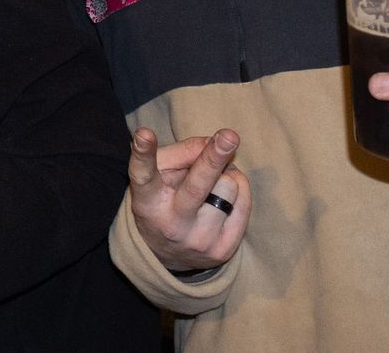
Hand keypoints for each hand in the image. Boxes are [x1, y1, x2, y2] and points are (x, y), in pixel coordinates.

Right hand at [126, 127, 250, 272]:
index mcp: (148, 201)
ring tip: (213, 183)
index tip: (144, 134)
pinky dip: (239, 190)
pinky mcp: (222, 252)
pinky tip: (225, 196)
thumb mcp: (162, 171)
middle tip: (230, 136)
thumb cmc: (165, 196)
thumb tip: (215, 143)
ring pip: (228, 187)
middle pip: (197, 186)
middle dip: (214, 159)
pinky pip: (244, 204)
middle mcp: (171, 224)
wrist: (167, 253)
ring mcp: (198, 241)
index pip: (144, 174)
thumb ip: (184, 152)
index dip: (143, 153)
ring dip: (225, 175)